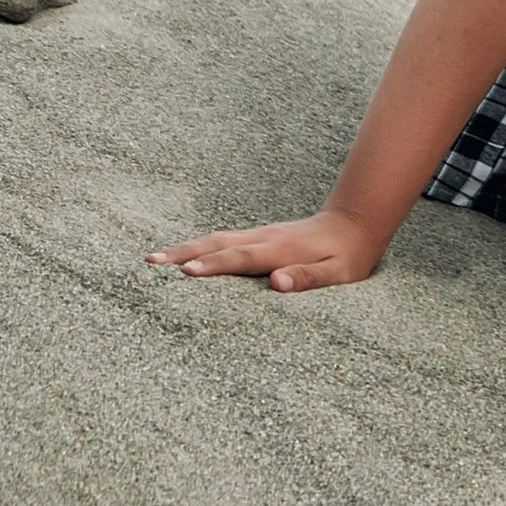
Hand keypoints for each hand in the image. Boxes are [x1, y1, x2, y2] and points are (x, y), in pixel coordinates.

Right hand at [146, 209, 383, 293]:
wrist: (356, 221)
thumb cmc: (348, 254)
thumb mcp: (339, 272)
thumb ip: (308, 278)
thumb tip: (277, 283)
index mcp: (280, 250)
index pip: (240, 258)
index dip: (213, 265)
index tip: (183, 272)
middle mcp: (265, 238)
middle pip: (217, 243)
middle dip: (183, 253)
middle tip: (149, 262)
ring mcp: (260, 234)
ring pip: (217, 238)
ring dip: (185, 247)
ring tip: (153, 259)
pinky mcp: (259, 236)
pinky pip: (223, 240)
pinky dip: (199, 246)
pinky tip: (183, 255)